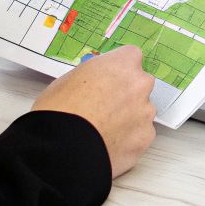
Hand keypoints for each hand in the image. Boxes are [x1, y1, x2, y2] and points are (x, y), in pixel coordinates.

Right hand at [31, 45, 157, 176]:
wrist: (61, 148)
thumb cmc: (59, 110)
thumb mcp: (69, 79)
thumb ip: (94, 76)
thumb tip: (97, 83)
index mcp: (122, 64)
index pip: (131, 57)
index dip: (118, 70)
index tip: (109, 79)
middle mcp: (140, 85)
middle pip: (140, 85)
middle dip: (126, 94)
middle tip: (104, 108)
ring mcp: (145, 113)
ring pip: (141, 112)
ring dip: (128, 118)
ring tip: (103, 130)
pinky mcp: (145, 139)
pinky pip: (140, 135)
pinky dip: (128, 140)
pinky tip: (108, 144)